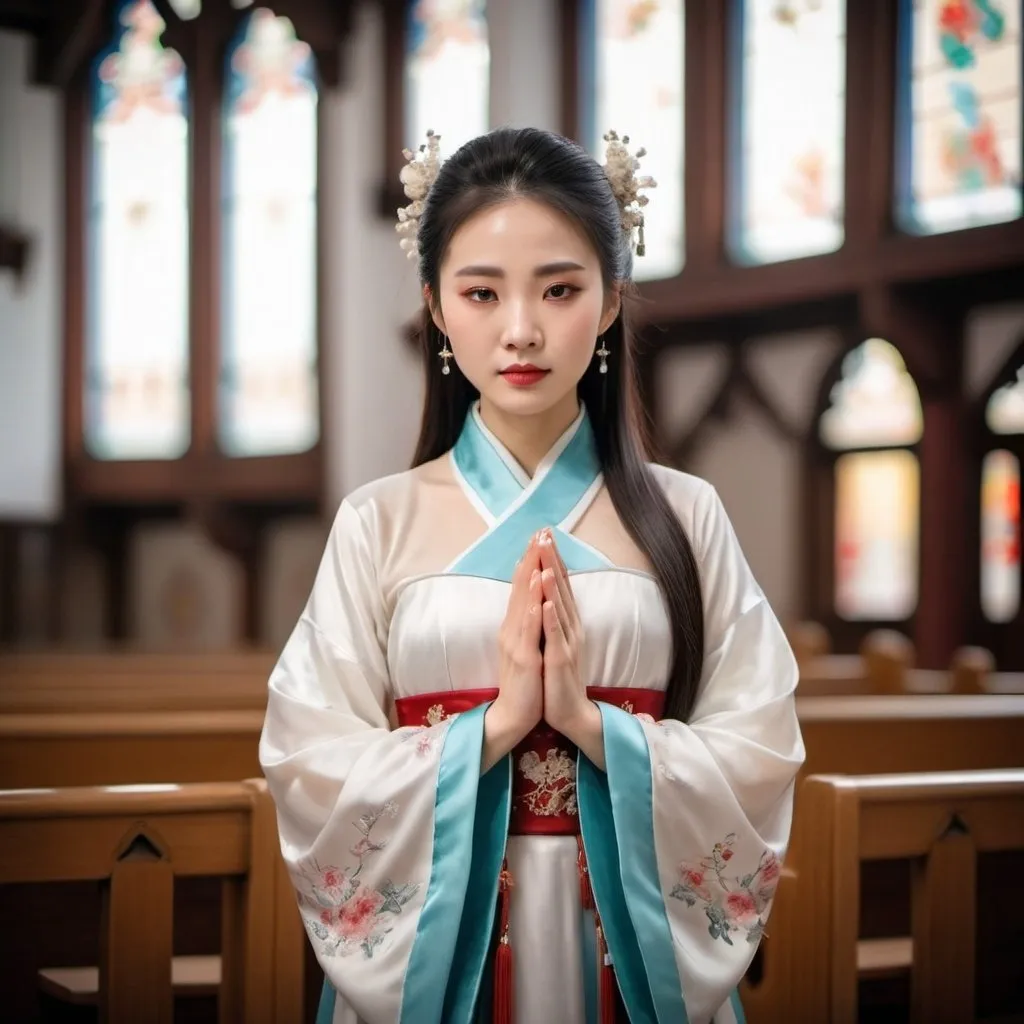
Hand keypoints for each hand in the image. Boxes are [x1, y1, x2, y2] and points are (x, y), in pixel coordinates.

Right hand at [482, 535, 543, 771]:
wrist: (512, 715)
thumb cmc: (523, 681)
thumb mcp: (523, 645)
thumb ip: (524, 621)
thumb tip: (531, 596)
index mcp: (513, 625)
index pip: (521, 585)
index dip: (530, 559)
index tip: (539, 536)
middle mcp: (511, 628)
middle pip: (520, 587)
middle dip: (531, 558)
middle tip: (539, 531)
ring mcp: (516, 642)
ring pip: (523, 603)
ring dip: (530, 576)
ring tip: (537, 553)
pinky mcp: (524, 658)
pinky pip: (529, 630)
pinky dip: (533, 610)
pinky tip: (538, 594)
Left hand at [537, 529, 588, 733]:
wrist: (571, 713)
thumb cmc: (559, 677)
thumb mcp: (556, 640)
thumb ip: (554, 616)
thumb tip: (547, 591)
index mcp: (568, 622)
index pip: (560, 583)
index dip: (553, 558)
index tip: (544, 533)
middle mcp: (571, 628)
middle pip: (561, 589)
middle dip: (552, 561)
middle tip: (545, 534)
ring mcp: (567, 644)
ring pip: (559, 609)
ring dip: (553, 585)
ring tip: (545, 562)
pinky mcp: (560, 662)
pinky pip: (554, 637)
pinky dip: (550, 619)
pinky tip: (545, 603)